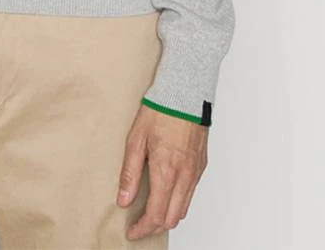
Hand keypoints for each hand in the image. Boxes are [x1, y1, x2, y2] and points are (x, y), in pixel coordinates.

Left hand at [117, 103, 207, 238]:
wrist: (184, 94)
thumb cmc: (159, 111)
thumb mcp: (136, 139)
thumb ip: (130, 173)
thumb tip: (123, 199)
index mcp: (166, 172)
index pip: (155, 215)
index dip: (142, 228)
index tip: (132, 231)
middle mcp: (184, 177)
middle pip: (171, 218)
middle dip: (154, 226)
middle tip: (139, 225)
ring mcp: (195, 172)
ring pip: (183, 209)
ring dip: (167, 216)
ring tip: (150, 211)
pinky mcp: (201, 166)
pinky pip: (191, 194)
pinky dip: (178, 202)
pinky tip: (165, 194)